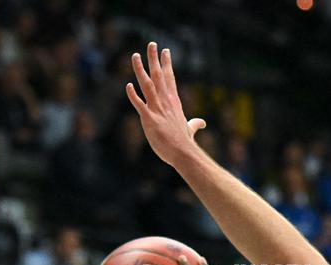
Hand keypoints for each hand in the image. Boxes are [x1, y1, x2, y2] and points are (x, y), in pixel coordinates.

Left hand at [126, 42, 206, 167]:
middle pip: (159, 76)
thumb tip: (202, 123)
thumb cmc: (185, 142)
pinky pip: (139, 104)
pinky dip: (133, 95)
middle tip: (152, 44)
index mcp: (174, 102)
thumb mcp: (190, 129)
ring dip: (141, 69)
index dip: (167, 63)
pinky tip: (128, 85)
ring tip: (136, 56)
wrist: (183, 153)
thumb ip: (194, 124)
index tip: (165, 51)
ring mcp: (157, 109)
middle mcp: (166, 102)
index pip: (170, 78)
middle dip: (155, 59)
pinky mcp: (149, 119)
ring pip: (148, 85)